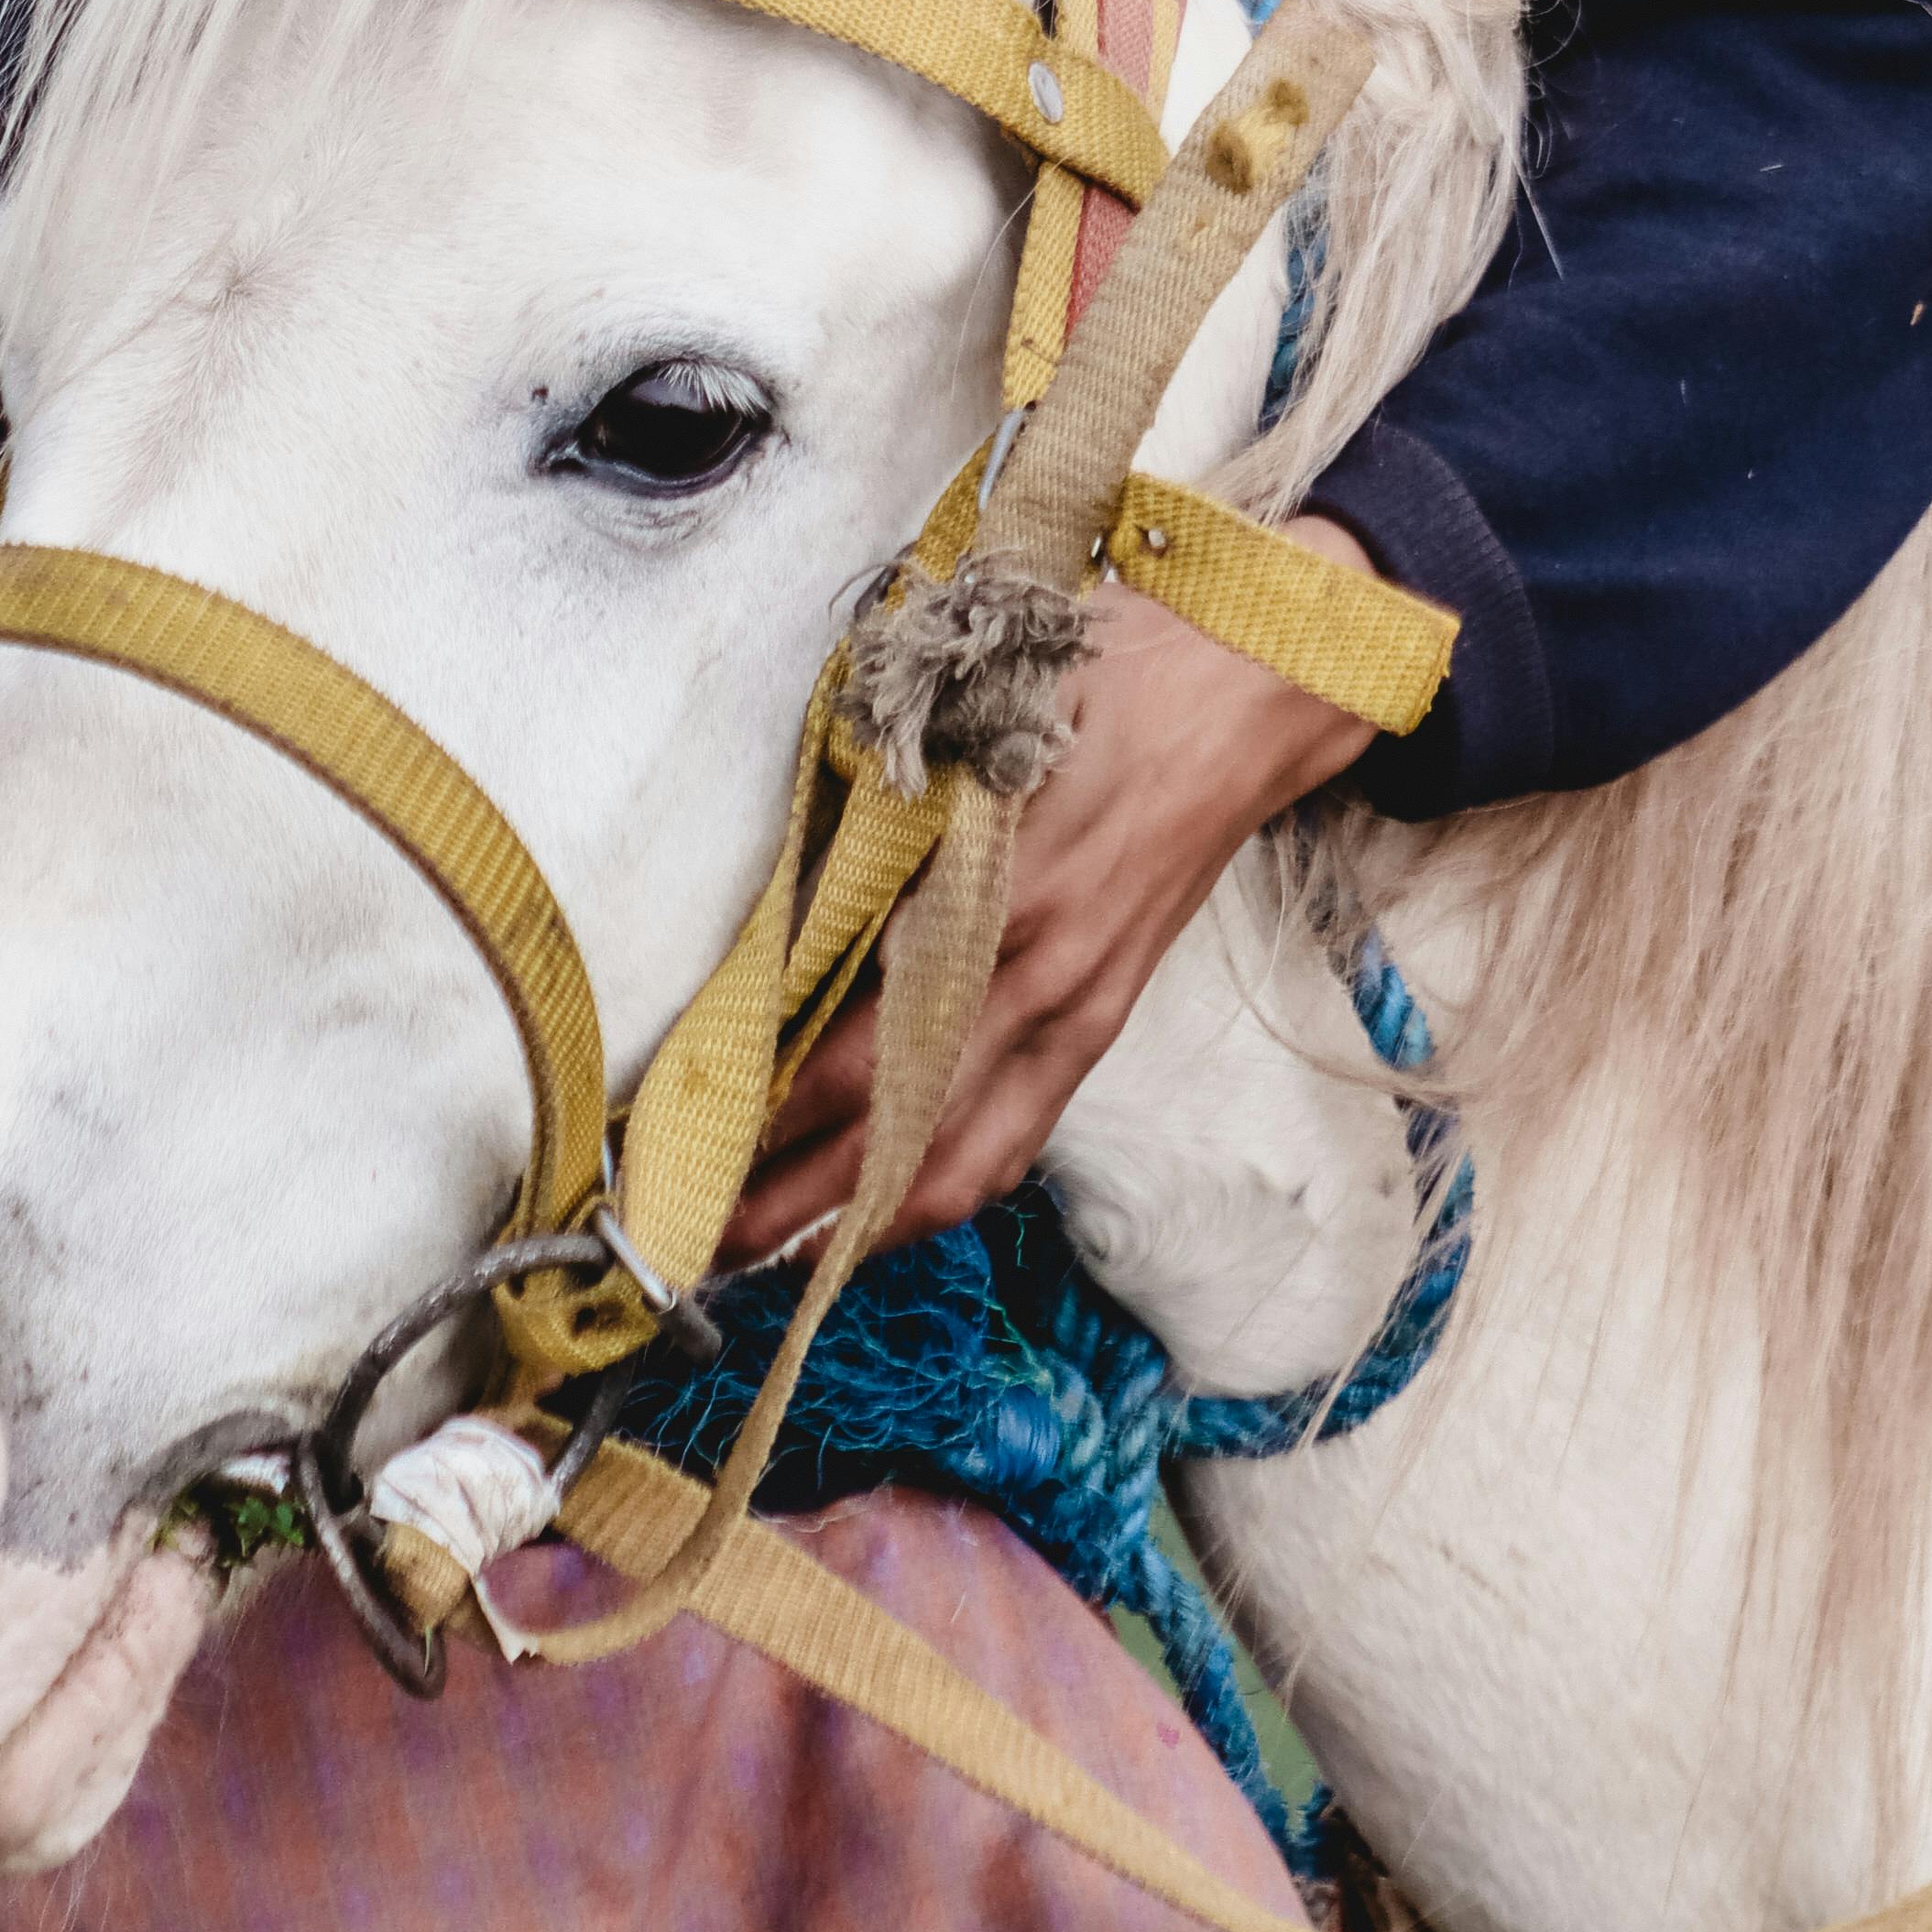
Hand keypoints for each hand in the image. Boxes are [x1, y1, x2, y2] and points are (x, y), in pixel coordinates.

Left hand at [719, 523, 1379, 1259]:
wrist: (1250, 694)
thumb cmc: (1106, 679)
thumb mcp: (979, 724)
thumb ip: (885, 814)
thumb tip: (781, 899)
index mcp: (994, 899)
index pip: (857, 1045)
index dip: (766, 1108)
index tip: (681, 1132)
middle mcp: (1034, 978)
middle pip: (894, 1129)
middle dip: (790, 1198)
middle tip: (693, 1235)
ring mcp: (1077, 1011)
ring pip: (960, 1159)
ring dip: (859, 1219)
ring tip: (770, 1252)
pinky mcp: (1101, 1022)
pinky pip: (1015, 1136)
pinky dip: (943, 1187)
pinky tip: (884, 1211)